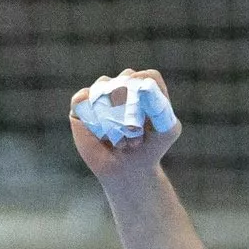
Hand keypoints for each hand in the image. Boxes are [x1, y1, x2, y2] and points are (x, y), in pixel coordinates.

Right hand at [69, 68, 181, 182]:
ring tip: (120, 139)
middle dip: (131, 108)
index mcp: (145, 88)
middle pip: (126, 80)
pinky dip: (93, 119)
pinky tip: (101, 134)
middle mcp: (122, 85)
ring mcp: (101, 93)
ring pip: (103, 88)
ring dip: (112, 117)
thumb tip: (145, 86)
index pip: (148, 77)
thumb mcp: (166, 131)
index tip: (147, 114)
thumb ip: (162, 109)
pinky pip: (83, 100)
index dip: (148, 93)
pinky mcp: (81, 104)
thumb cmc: (150, 148)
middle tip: (134, 133)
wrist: (126, 170)